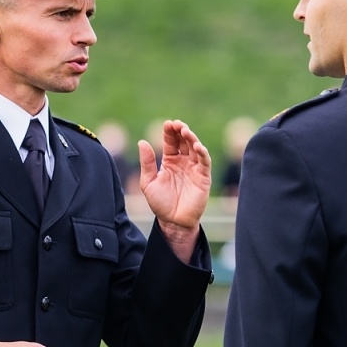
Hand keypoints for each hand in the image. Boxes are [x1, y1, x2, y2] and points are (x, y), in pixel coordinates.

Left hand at [140, 120, 210, 258]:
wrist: (173, 222)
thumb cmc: (161, 203)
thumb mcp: (148, 182)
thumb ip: (147, 163)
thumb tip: (142, 142)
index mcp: (170, 161)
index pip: (171, 142)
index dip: (169, 132)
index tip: (167, 124)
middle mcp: (183, 162)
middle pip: (184, 141)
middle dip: (181, 131)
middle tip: (177, 124)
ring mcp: (194, 169)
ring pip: (195, 148)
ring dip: (192, 138)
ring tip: (185, 131)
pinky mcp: (204, 177)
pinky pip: (205, 162)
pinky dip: (202, 153)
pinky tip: (197, 146)